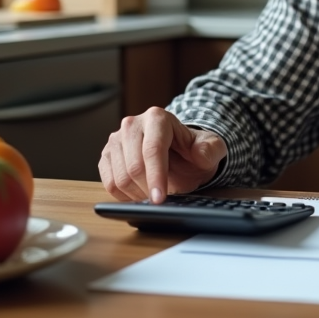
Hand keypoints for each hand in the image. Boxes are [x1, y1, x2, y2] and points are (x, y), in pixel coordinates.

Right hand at [98, 107, 226, 202]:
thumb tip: (200, 155)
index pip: (152, 149)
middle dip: (149, 189)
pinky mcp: (107, 156)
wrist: (179, 153)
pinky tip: (139, 194)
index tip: (160, 199)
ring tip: (153, 195)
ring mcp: (116, 140)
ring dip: (137, 194)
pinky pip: (109, 183)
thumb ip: (211, 150)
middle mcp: (132, 124)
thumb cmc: (192, 151)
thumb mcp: (211, 149)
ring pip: (120, 178)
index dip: (156, 176)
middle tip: (162, 199)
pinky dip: (124, 196)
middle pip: (134, 166)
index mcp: (157, 118)